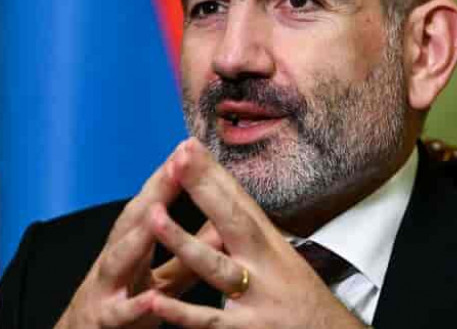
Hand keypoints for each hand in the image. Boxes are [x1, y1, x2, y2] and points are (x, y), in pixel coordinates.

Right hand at [54, 144, 222, 328]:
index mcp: (131, 247)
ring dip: (137, 236)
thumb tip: (222, 226)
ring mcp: (105, 290)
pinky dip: (134, 305)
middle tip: (175, 162)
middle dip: (154, 191)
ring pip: (119, 259)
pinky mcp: (103, 322)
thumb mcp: (159, 278)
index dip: (168, 177)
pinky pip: (120, 314)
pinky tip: (150, 298)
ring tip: (156, 212)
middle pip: (133, 221)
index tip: (188, 148)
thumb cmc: (123, 304)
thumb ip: (187, 255)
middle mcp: (114, 260)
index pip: (151, 206)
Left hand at [143, 138, 365, 328]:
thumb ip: (253, 236)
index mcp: (270, 246)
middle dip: (204, 186)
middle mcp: (266, 265)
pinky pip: (210, 321)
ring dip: (184, 241)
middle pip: (232, 219)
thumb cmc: (303, 302)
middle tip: (179, 155)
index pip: (239, 202)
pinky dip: (182, 314)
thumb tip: (226, 204)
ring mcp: (257, 298)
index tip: (190, 145)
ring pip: (216, 267)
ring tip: (154, 216)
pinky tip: (156, 302)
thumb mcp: (283, 261)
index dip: (214, 173)